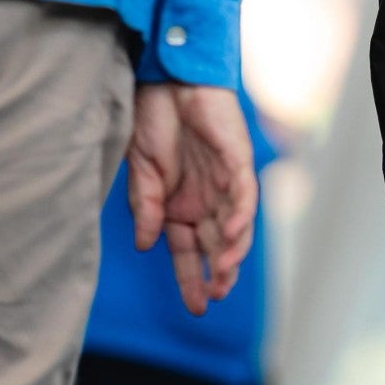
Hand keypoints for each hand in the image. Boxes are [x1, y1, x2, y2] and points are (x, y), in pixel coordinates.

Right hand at [126, 81, 256, 316]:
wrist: (165, 76)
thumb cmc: (152, 119)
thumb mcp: (140, 171)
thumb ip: (145, 208)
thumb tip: (145, 246)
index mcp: (179, 207)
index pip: (188, 252)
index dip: (192, 279)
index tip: (196, 308)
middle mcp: (204, 199)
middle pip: (215, 245)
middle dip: (217, 274)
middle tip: (214, 297)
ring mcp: (223, 180)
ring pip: (234, 226)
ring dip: (231, 252)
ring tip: (223, 276)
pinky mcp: (237, 159)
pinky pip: (244, 194)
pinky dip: (240, 215)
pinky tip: (231, 234)